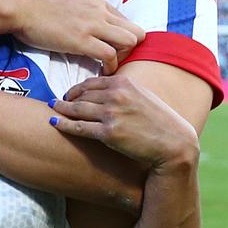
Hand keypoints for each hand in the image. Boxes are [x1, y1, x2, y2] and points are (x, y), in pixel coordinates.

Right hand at [8, 0, 144, 74]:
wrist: (21, 6)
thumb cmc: (38, 7)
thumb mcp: (71, 2)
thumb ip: (86, 12)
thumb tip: (91, 26)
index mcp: (98, 2)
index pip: (127, 22)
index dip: (122, 39)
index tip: (112, 50)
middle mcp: (100, 11)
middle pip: (136, 32)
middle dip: (130, 50)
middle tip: (115, 60)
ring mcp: (92, 25)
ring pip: (129, 42)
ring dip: (122, 58)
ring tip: (108, 66)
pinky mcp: (81, 40)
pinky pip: (109, 55)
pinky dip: (109, 67)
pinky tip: (100, 72)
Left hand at [51, 76, 198, 169]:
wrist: (174, 144)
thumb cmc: (160, 121)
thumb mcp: (143, 96)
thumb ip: (123, 89)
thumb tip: (105, 86)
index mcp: (124, 83)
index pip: (91, 83)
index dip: (77, 88)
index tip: (70, 93)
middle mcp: (116, 95)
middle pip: (82, 95)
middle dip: (68, 98)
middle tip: (58, 101)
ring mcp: (111, 114)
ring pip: (77, 109)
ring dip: (61, 109)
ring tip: (53, 108)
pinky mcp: (108, 133)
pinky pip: (79, 127)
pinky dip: (63, 124)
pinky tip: (54, 122)